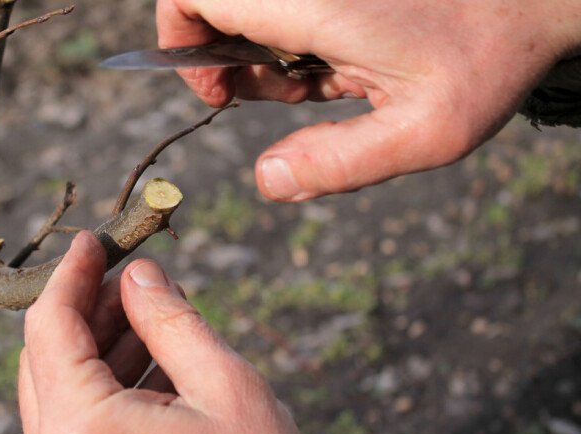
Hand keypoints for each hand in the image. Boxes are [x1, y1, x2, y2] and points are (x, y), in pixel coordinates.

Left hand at [19, 231, 312, 433]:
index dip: (70, 273)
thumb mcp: (225, 389)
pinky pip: (75, 427)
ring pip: (59, 391)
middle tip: (132, 279)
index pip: (49, 323)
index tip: (94, 241)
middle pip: (46, 356)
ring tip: (150, 317)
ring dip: (98, 345)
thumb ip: (173, 320)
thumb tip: (140, 273)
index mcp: (80, 427)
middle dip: (87, 308)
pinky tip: (150, 366)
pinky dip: (103, 387)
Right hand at [157, 0, 580, 200]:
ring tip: (320, 88)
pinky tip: (340, 71)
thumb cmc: (486, 57)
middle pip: (217, 5)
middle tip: (278, 98)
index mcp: (312, 3)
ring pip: (252, 13)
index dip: (180, 40)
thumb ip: (340, 162)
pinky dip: (295, 48)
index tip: (217, 91)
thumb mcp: (426, 133)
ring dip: (265, 59)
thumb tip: (267, 181)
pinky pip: (286, 14)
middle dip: (226, 61)